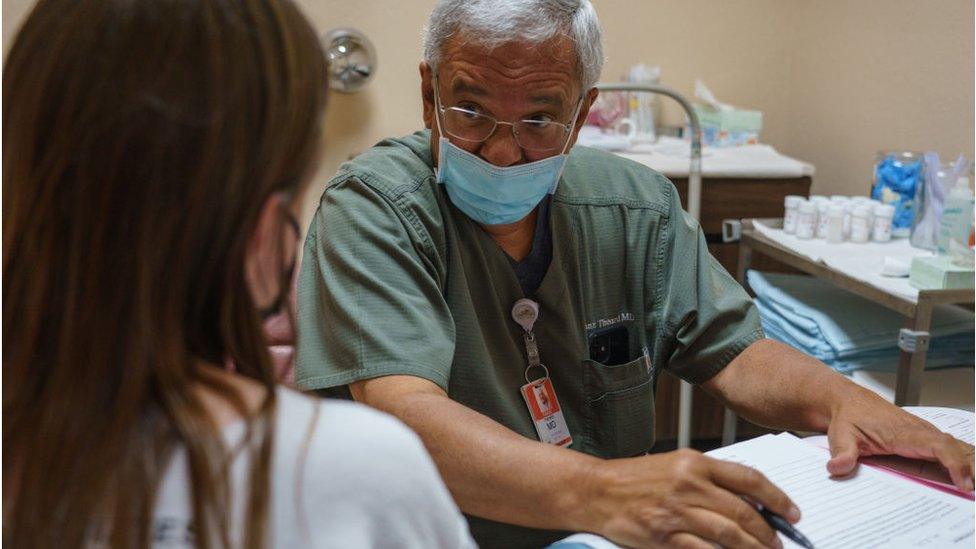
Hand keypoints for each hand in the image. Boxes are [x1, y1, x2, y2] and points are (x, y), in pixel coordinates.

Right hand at [586, 449, 799, 547]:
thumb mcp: (675, 464)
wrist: (597, 490)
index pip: (749, 479)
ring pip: (730, 535)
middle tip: (778, 543)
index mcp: (695, 462)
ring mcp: (678, 512)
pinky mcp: (666, 536)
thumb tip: (747, 500)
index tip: (792, 513)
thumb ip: (709, 478)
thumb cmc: (634, 478)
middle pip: (744, 512)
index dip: (778, 498)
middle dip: (768, 532)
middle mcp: (689, 484)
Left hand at [826, 388, 974, 490]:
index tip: (963, 483)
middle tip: (970, 491)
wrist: (847, 401)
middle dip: (966, 468)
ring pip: (951, 447)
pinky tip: (960, 477)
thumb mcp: (840, 435)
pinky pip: (943, 449)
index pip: (938, 446)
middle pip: (952, 448)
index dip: (954, 464)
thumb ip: (842, 452)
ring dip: (963, 464)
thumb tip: (837, 468)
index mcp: (904, 431)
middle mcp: (918, 430)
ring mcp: (921, 433)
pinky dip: (954, 461)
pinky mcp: (920, 437)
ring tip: (969, 486)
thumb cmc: (848, 416)